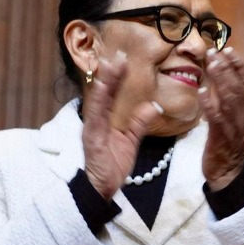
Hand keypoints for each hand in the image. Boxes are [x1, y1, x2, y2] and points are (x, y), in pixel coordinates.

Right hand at [79, 53, 162, 198]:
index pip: (112, 95)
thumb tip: (152, 104)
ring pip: (98, 102)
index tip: (124, 60)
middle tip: (119, 55)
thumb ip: (139, 123)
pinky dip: (98, 103)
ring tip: (111, 66)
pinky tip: (103, 89)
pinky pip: (95, 119)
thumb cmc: (112, 165)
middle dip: (111, 75)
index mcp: (105, 120)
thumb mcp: (130, 141)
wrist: (102, 189)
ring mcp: (92, 129)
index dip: (117, 78)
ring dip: (104, 84)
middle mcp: (96, 121)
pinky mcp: (91, 139)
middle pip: (104, 94)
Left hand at [199, 49, 243, 191]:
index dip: (238, 65)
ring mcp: (233, 126)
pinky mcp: (221, 137)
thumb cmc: (228, 144)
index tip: (229, 49)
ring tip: (211, 63)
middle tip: (215, 51)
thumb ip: (229, 102)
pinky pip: (216, 118)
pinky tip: (201, 91)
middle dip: (227, 67)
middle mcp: (242, 115)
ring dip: (220, 79)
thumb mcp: (233, 120)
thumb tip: (219, 81)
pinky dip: (209, 104)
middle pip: (237, 87)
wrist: (230, 173)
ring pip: (229, 98)